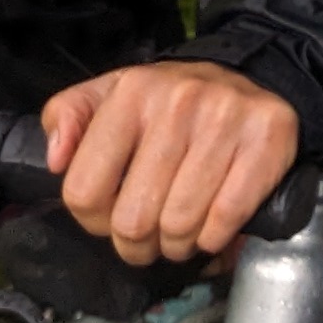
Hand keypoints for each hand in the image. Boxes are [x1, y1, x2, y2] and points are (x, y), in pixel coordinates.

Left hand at [42, 60, 301, 265]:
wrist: (250, 77)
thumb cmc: (170, 103)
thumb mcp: (109, 96)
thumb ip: (67, 116)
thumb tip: (55, 158)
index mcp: (131, 92)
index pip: (85, 192)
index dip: (94, 222)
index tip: (111, 217)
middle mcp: (179, 101)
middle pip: (133, 221)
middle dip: (137, 244)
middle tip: (149, 234)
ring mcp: (226, 119)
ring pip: (179, 227)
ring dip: (177, 244)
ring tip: (180, 231)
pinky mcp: (266, 139)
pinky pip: (225, 220)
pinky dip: (214, 238)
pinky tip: (212, 225)